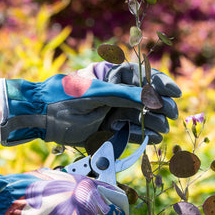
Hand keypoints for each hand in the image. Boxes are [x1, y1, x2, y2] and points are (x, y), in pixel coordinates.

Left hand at [0, 62, 180, 145]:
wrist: (41, 118)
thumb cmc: (65, 97)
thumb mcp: (96, 93)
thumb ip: (124, 95)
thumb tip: (153, 96)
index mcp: (111, 77)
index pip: (141, 77)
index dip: (160, 83)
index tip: (174, 92)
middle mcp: (115, 94)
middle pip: (145, 99)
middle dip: (160, 106)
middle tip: (171, 114)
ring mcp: (112, 112)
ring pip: (140, 117)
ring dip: (153, 122)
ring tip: (161, 129)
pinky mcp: (108, 130)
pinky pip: (130, 132)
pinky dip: (141, 135)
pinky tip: (152, 138)